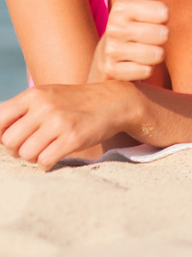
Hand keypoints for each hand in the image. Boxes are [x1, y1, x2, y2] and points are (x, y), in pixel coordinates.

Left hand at [0, 81, 137, 169]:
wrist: (115, 100)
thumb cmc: (75, 103)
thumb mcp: (48, 97)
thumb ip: (20, 112)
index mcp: (34, 94)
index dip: (2, 135)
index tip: (17, 137)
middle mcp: (44, 105)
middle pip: (9, 142)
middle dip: (19, 148)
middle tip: (36, 142)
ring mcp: (59, 121)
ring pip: (26, 154)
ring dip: (35, 156)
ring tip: (50, 146)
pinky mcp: (73, 137)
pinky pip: (44, 161)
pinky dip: (48, 162)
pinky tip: (59, 152)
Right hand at [90, 0, 169, 82]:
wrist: (107, 57)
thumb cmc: (129, 21)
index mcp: (124, 6)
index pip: (165, 13)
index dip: (164, 18)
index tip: (152, 18)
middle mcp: (114, 27)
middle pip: (163, 35)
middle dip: (161, 38)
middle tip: (147, 36)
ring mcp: (111, 50)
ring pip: (156, 54)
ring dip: (154, 55)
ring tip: (141, 49)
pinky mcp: (111, 71)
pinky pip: (146, 71)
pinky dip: (145, 69)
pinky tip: (134, 64)